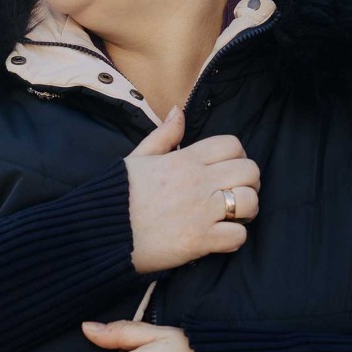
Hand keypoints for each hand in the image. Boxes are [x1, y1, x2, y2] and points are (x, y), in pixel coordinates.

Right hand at [124, 107, 260, 273]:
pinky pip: (238, 236)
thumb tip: (178, 111)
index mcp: (185, 159)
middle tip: (236, 193)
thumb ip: (164, 135)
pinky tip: (221, 237)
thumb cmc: (118, 195)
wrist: (101, 232)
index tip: (227, 170)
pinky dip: (234, 238)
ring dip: (246, 209)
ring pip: (250, 201)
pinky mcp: (200, 240)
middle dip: (249, 182)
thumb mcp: (138, 157)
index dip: (237, 156)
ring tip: (233, 216)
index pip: (232, 145)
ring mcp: (201, 211)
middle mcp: (198, 182)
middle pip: (249, 171)